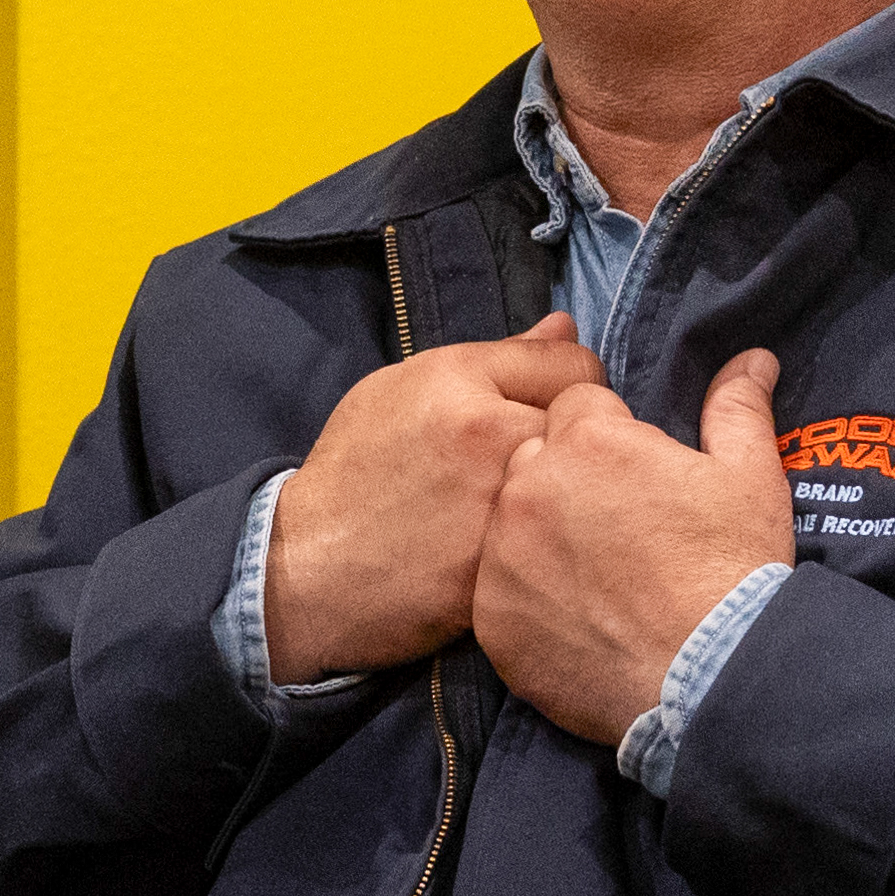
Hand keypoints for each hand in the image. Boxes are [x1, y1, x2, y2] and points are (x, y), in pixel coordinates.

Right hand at [260, 313, 600, 680]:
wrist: (306, 571)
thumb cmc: (354, 475)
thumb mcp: (402, 390)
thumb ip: (494, 357)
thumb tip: (565, 324)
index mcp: (461, 381)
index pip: (575, 364)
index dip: (567, 387)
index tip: (547, 411)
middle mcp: (489, 434)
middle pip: (587, 427)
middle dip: (570, 440)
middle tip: (534, 464)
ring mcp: (501, 506)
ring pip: (581, 486)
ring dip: (565, 492)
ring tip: (527, 507)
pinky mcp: (505, 565)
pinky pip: (559, 540)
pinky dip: (547, 543)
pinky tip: (516, 550)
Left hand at [470, 345, 794, 741]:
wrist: (709, 676)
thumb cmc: (733, 570)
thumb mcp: (751, 476)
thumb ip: (736, 408)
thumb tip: (751, 358)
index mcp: (590, 441)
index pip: (577, 405)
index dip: (608, 434)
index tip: (635, 474)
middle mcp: (530, 487)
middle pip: (532, 457)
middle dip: (566, 477)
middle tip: (616, 526)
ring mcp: (501, 555)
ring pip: (507, 522)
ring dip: (539, 535)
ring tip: (596, 574)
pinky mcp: (490, 617)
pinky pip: (496, 588)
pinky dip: (525, 596)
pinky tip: (572, 615)